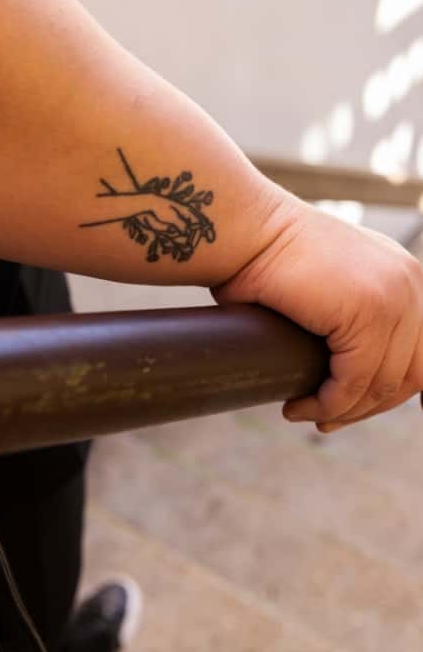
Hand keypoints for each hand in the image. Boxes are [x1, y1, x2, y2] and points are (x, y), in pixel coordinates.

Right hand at [213, 194, 422, 431]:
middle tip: (325, 420)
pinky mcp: (370, 312)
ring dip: (343, 411)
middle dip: (366, 408)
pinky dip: (328, 404)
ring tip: (305, 413)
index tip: (352, 410)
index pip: (420, 353)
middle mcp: (411, 283)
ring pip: (383, 385)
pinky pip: (355, 382)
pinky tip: (299, 405)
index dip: (391, 393)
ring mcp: (396, 296)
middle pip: (411, 374)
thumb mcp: (327, 289)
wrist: (247, 231)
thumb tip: (348, 377)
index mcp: (404, 277)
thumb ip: (351, 319)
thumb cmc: (265, 258)